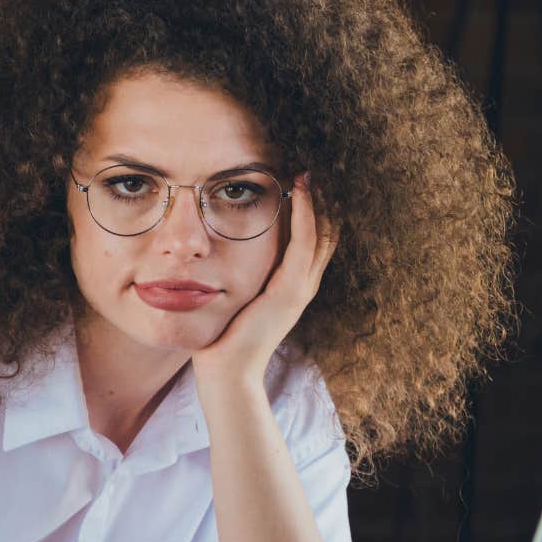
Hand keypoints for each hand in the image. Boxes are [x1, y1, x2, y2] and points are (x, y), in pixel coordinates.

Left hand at [192, 174, 339, 388]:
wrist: (227, 372)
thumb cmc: (223, 338)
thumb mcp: (234, 299)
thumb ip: (238, 276)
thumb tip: (217, 254)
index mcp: (291, 286)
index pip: (311, 240)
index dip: (311, 211)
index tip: (300, 181)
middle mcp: (302, 285)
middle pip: (323, 233)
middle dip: (321, 200)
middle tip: (311, 168)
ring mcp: (299, 289)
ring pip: (319, 234)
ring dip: (316, 200)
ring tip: (309, 171)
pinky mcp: (290, 291)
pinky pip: (303, 244)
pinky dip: (305, 215)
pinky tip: (300, 191)